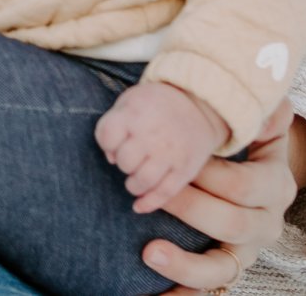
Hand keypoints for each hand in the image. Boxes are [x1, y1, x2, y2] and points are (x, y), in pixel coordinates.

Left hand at [96, 80, 230, 214]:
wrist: (198, 105)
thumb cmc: (155, 104)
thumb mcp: (130, 100)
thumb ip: (114, 124)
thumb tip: (110, 158)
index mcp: (135, 113)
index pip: (107, 136)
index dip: (106, 143)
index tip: (114, 142)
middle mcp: (153, 134)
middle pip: (125, 161)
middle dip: (123, 163)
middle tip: (130, 159)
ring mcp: (171, 153)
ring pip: (143, 180)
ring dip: (133, 185)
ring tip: (135, 180)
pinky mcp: (185, 169)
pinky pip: (164, 193)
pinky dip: (149, 203)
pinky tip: (139, 205)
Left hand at [142, 100, 303, 293]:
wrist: (259, 183)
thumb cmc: (249, 147)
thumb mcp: (263, 127)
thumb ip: (266, 114)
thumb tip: (274, 108)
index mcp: (276, 188)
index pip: (242, 186)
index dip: (207, 175)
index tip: (174, 159)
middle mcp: (266, 225)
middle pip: (229, 224)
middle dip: (189, 208)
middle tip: (153, 195)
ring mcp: (246, 253)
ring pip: (222, 268)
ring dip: (184, 264)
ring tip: (149, 252)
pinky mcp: (227, 271)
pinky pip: (208, 290)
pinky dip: (181, 295)